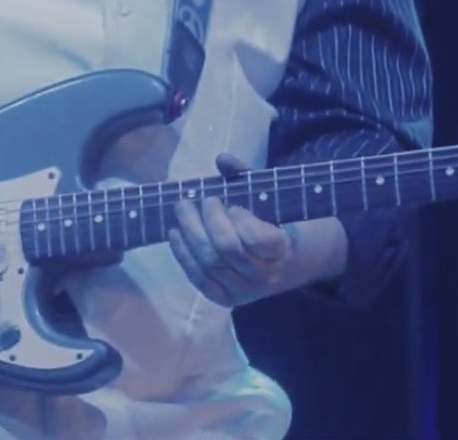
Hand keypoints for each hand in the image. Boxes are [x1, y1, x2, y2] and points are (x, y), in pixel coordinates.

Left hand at [169, 153, 297, 307]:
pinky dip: (183, 254)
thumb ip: (246, 177)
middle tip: (202, 199)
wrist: (282, 265)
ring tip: (182, 208)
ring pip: (210, 263)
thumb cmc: (271, 223)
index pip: (258, 239)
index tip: (232, 204)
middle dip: (209, 219)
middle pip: (227, 248)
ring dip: (190, 232)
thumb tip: (222, 159)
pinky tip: (175, 232)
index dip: (240, 219)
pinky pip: (198, 278)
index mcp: (282, 251)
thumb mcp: (267, 199)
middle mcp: (265, 276)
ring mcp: (244, 292)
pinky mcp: (224, 299)